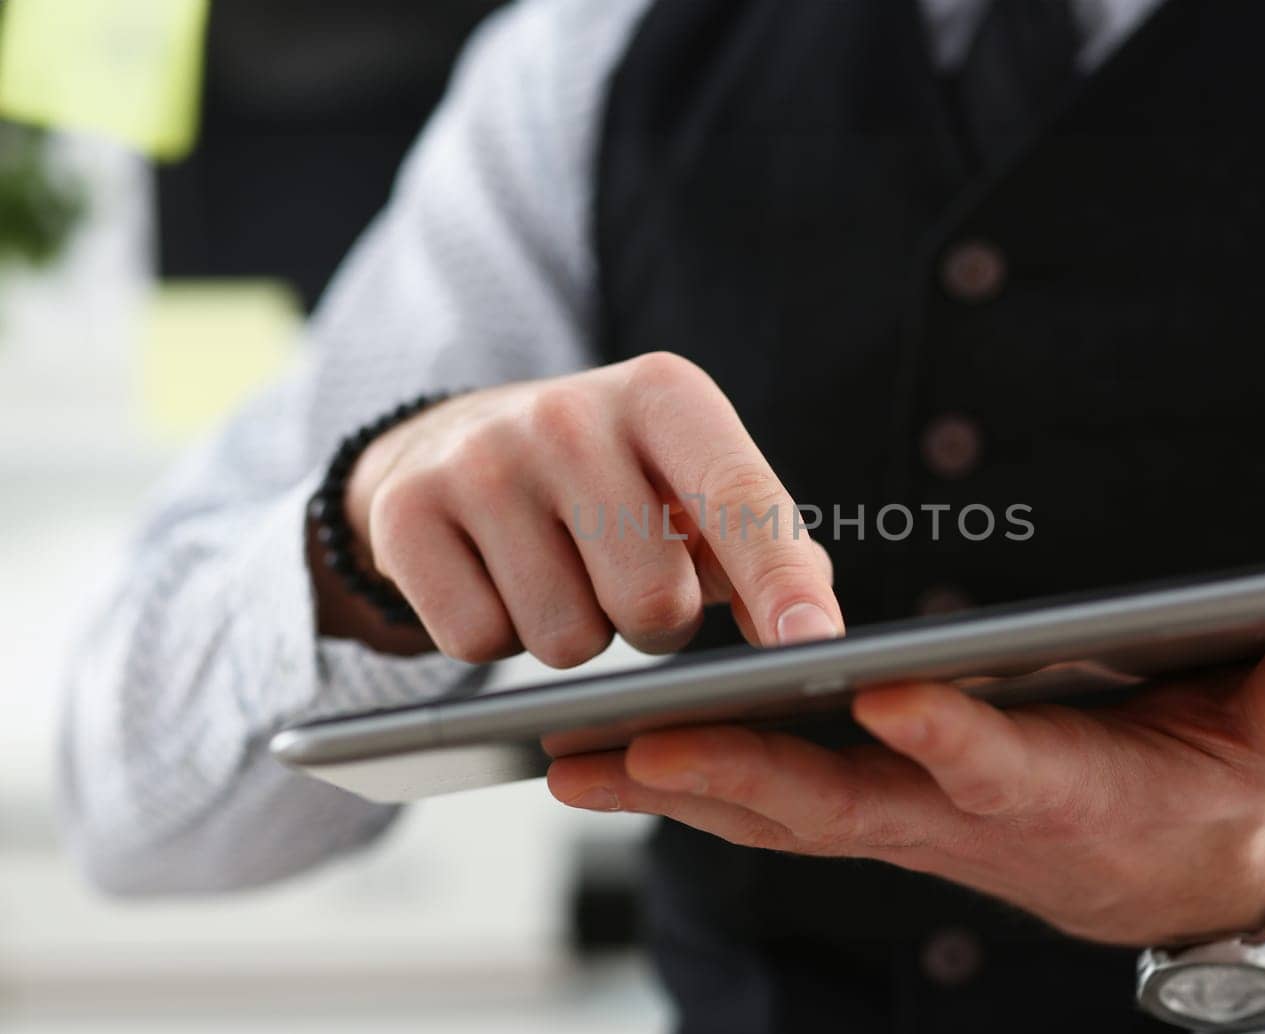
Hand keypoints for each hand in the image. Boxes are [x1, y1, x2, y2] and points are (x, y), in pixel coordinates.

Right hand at [311, 352, 840, 660]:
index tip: (816, 645)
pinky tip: (495, 581)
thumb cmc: (607, 481)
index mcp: (664, 396)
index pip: (740, 498)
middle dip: (654, 625)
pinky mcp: (406, 512)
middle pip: (650, 601)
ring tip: (560, 575)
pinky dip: (496, 636)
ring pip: (564, 640)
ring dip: (576, 637)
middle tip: (631, 585)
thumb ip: (765, 549)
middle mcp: (570, 413)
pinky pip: (477, 643)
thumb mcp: (690, 484)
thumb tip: (814, 634)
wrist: (452, 445)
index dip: (780, 580)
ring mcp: (481, 459)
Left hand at [548, 621, 1264, 946]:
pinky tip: (604, 763)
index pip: (994, 760)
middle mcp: (952, 814)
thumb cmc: (1203, 785)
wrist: (1157, 869)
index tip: (883, 694)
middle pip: (834, 802)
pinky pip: (760, 810)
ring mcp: (897, 822)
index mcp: (1051, 784)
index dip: (948, 735)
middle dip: (733, 777)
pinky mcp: (864, 813)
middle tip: (629, 745)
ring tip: (564, 755)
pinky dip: (683, 791)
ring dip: (673, 789)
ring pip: (772, 813)